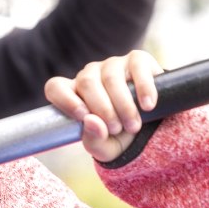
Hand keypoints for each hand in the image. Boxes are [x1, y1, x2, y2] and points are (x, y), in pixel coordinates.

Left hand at [44, 50, 163, 162]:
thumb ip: (94, 139)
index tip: (83, 117)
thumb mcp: (105, 148)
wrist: (153, 131)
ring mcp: (113, 64)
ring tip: (133, 125)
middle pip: (86, 82)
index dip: (65, 100)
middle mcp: (90, 75)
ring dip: (123, 105)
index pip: (55, 87)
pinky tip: (148, 106)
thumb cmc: (121, 137)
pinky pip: (137, 67)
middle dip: (102, 110)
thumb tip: (91, 121)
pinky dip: (143, 88)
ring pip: (110, 77)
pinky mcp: (137, 59)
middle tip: (117, 129)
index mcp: (75, 94)